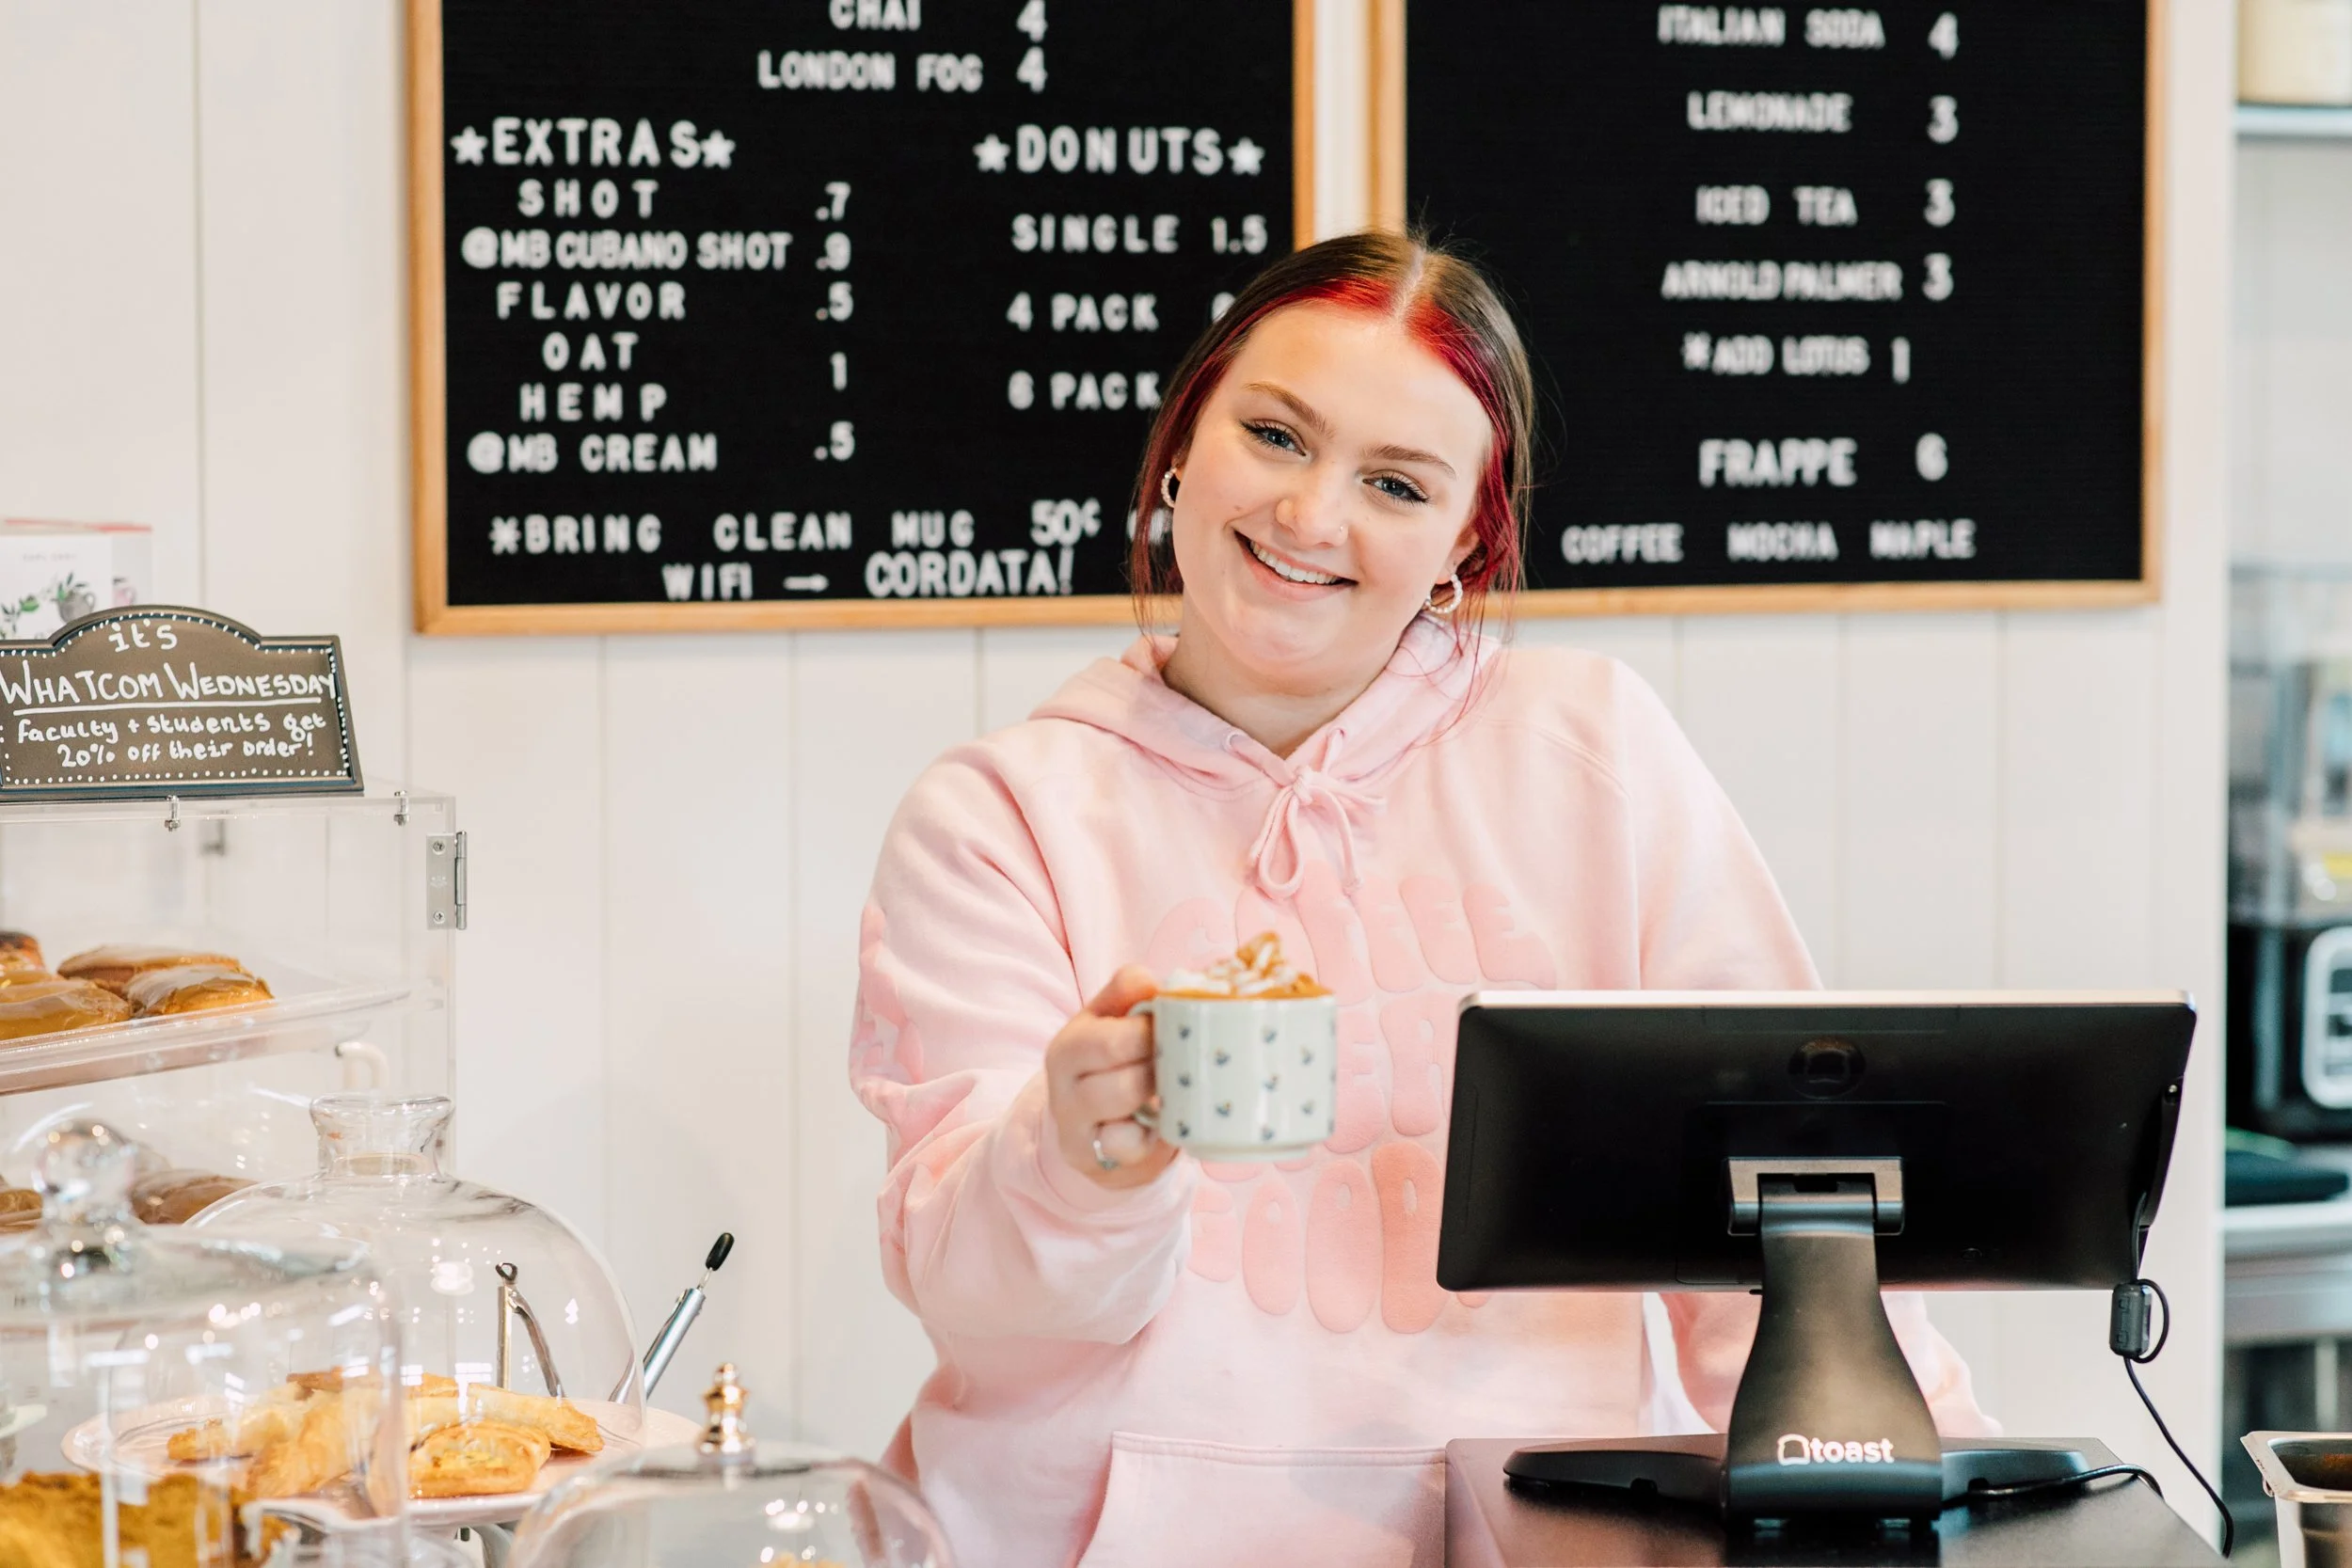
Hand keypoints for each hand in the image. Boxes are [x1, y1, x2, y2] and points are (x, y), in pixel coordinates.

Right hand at [1045, 965, 1178, 1189]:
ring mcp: (1075, 1128)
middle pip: (1120, 1079)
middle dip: (1160, 1070)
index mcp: (1068, 1047)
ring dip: (1157, 1097)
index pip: (1111, 1039)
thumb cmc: (1113, 1065)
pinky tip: (1157, 1124)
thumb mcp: (1113, 1020)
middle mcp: (1062, 1088)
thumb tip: (1151, 982)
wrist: (1095, 1129)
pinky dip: (1150, 1136)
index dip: (1152, 1035)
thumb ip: (1128, 990)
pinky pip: (1129, 1146)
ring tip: (1171, 1088)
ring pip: (1123, 1111)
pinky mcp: (1093, 1159)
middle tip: (1178, 1063)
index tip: (1173, 1032)